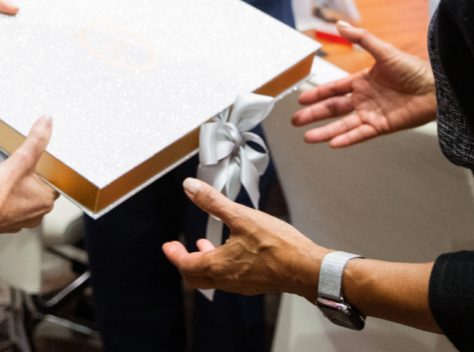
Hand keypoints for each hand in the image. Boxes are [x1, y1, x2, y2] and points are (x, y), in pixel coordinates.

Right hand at [0, 115, 58, 235]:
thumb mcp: (21, 159)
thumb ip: (36, 140)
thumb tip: (46, 123)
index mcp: (47, 200)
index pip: (56, 183)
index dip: (49, 172)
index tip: (42, 164)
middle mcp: (37, 214)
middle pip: (41, 191)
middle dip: (33, 179)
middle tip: (24, 169)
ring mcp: (22, 220)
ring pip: (27, 200)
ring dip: (21, 190)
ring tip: (11, 180)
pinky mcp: (6, 223)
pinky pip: (12, 208)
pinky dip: (8, 200)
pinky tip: (1, 192)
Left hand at [162, 178, 327, 299]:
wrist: (305, 267)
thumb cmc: (277, 245)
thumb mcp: (241, 216)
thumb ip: (213, 202)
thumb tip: (190, 188)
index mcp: (218, 266)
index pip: (186, 265)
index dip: (175, 255)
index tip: (168, 247)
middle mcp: (227, 280)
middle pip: (196, 278)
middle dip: (186, 263)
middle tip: (181, 251)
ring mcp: (241, 285)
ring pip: (213, 279)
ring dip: (204, 263)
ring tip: (205, 247)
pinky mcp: (255, 283)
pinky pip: (229, 279)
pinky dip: (221, 266)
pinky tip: (232, 251)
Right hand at [292, 22, 436, 146]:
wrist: (436, 88)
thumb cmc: (414, 69)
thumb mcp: (384, 50)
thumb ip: (361, 38)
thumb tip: (341, 24)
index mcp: (363, 81)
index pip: (334, 89)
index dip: (317, 94)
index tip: (301, 99)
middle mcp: (365, 99)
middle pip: (333, 108)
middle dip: (313, 115)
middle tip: (296, 121)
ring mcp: (372, 114)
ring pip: (343, 125)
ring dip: (325, 131)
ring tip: (308, 137)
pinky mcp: (382, 126)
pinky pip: (360, 134)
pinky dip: (347, 139)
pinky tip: (333, 143)